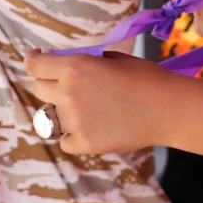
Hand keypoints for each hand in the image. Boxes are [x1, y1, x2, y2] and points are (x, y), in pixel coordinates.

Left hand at [25, 49, 174, 153]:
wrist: (168, 109)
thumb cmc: (145, 78)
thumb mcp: (112, 58)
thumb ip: (83, 62)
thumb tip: (65, 66)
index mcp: (75, 67)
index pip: (34, 66)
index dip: (34, 62)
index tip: (37, 61)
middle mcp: (69, 93)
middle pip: (38, 89)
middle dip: (49, 85)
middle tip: (67, 87)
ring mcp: (74, 121)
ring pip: (49, 117)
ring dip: (61, 112)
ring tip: (85, 110)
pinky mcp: (84, 143)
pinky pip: (64, 140)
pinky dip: (73, 136)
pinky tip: (92, 128)